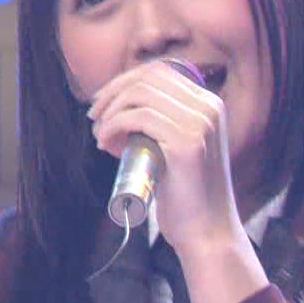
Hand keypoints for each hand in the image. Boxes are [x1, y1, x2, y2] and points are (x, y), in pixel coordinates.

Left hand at [87, 59, 266, 302]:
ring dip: (110, 110)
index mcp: (210, 105)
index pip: (162, 71)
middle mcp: (209, 108)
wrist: (207, 232)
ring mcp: (200, 124)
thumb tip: (113, 109)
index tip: (103, 101)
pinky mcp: (186, 143)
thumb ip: (157, 126)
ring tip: (99, 134)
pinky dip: (113, 125)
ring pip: (140, 94)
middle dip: (113, 92)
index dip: (126, 80)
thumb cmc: (187, 195)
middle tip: (93, 116)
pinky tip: (104, 142)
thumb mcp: (176, 149)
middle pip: (149, 77)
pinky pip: (138, 118)